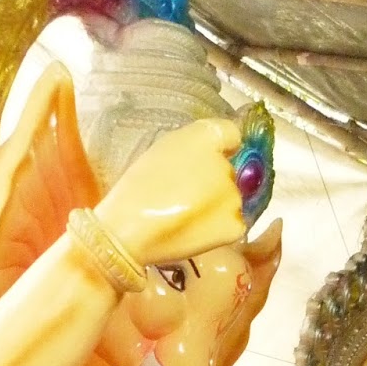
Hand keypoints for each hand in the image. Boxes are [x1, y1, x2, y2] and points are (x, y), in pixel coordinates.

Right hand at [97, 119, 244, 265]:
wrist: (131, 230)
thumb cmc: (138, 188)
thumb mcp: (161, 150)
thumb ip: (191, 147)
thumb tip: (213, 153)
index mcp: (205, 137)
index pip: (230, 134)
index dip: (220, 147)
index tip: (206, 161)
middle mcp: (226, 164)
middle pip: (228, 171)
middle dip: (213, 180)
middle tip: (184, 195)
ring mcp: (233, 197)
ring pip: (230, 199)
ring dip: (216, 205)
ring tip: (186, 216)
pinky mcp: (235, 225)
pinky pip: (233, 224)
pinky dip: (219, 228)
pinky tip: (195, 231)